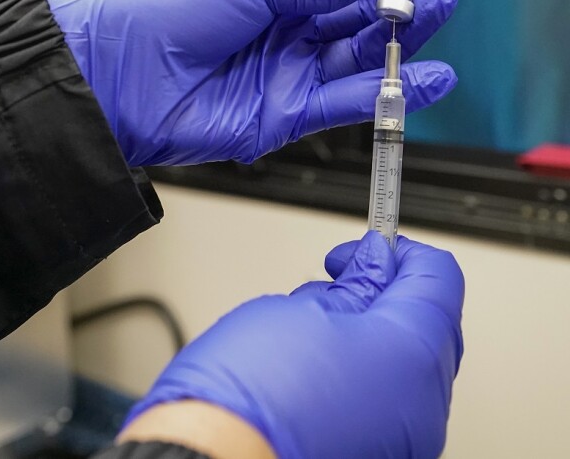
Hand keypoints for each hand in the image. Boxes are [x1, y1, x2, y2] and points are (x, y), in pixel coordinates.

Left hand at [47, 0, 475, 166]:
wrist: (106, 73)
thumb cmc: (153, 8)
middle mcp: (280, 28)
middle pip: (361, 11)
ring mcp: (282, 73)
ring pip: (360, 55)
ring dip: (405, 35)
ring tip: (441, 8)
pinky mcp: (280, 117)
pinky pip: (345, 104)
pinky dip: (388, 90)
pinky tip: (424, 74)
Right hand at [122, 232, 464, 458]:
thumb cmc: (249, 394)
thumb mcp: (301, 309)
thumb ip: (355, 282)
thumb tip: (376, 262)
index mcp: (413, 353)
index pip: (437, 277)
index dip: (400, 251)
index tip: (366, 247)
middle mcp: (424, 402)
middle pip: (427, 322)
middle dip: (384, 292)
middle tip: (336, 279)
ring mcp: (406, 436)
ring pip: (406, 363)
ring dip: (369, 334)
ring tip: (312, 328)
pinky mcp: (381, 452)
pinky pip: (387, 400)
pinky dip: (361, 374)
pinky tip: (316, 368)